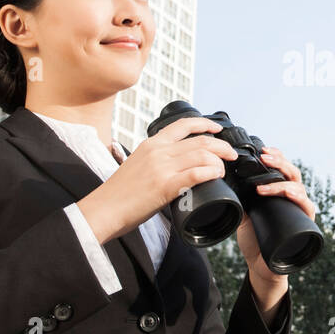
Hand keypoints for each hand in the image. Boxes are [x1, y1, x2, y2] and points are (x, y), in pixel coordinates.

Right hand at [75, 116, 237, 243]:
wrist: (104, 209)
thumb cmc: (119, 193)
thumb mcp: (137, 164)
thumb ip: (155, 160)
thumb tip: (175, 165)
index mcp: (151, 144)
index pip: (182, 125)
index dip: (205, 124)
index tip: (217, 129)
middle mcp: (158, 151)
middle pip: (199, 141)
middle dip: (221, 146)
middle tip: (231, 155)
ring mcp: (161, 167)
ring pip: (202, 155)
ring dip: (219, 161)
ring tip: (224, 169)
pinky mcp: (164, 186)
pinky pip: (196, 173)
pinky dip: (211, 172)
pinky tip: (217, 176)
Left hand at [236, 145, 316, 277]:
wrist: (260, 264)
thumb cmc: (255, 238)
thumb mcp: (242, 214)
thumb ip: (238, 199)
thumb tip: (225, 184)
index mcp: (280, 192)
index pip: (282, 168)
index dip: (276, 156)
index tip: (263, 150)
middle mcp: (293, 198)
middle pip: (292, 172)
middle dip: (279, 162)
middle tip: (264, 158)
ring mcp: (300, 209)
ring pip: (298, 186)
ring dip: (280, 183)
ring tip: (261, 187)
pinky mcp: (305, 223)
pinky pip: (306, 205)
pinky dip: (296, 197)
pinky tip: (286, 193)